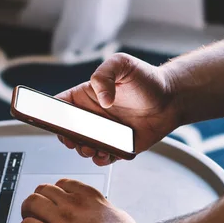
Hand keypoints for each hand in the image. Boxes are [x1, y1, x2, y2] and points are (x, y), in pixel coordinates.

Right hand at [56, 53, 178, 165]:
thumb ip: (105, 74)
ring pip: (83, 147)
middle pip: (67, 131)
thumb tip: (102, 101)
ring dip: (83, 150)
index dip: (51, 115)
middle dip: (66, 138)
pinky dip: (101, 159)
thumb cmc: (146, 78)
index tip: (54, 121)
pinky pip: (103, 158)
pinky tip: (105, 153)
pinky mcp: (117, 147)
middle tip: (73, 139)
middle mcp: (91, 116)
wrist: (172, 99)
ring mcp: (103, 133)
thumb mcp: (122, 64)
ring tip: (92, 147)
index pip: (59, 106)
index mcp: (85, 96)